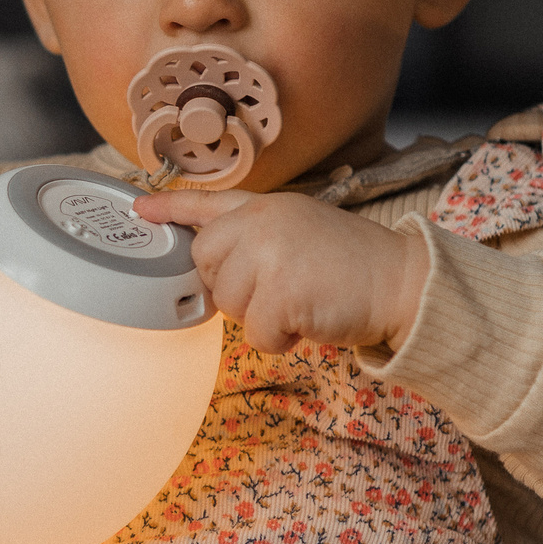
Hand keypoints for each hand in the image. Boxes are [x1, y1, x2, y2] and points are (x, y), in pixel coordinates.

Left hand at [133, 189, 427, 353]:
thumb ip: (255, 235)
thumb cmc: (353, 265)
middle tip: (280, 288)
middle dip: (236, 289)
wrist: (403, 281)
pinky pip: (255, 334)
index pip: (207, 204)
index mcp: (266, 206)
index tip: (140, 210)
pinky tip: (308, 319)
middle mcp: (262, 222)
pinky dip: (280, 339)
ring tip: (300, 300)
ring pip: (228, 304)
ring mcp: (270, 254)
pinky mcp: (281, 291)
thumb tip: (210, 261)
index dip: (170, 209)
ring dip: (261, 317)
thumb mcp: (301, 228)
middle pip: (206, 265)